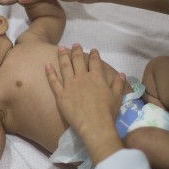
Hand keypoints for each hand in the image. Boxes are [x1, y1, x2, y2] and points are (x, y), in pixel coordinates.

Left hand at [45, 44, 124, 162]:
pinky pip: (53, 81)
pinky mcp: (60, 94)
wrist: (94, 125)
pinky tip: (46, 65)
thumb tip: (122, 74)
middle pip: (78, 61)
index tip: (93, 50)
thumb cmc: (107, 112)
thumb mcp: (117, 97)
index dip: (94, 55)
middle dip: (76, 51)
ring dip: (63, 56)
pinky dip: (49, 72)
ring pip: (65, 66)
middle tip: (74, 44)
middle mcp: (82, 78)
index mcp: (96, 77)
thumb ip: (118, 84)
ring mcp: (69, 85)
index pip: (95, 62)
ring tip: (61, 48)